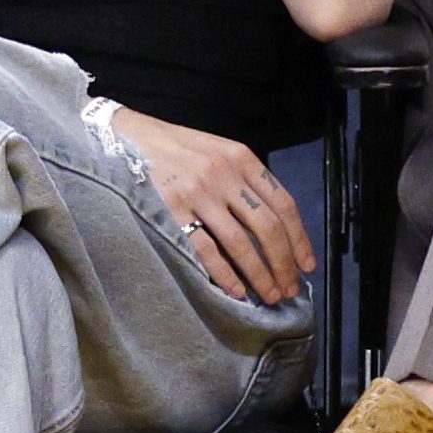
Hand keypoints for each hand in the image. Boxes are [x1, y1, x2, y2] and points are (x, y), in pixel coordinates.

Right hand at [111, 110, 316, 302]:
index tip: (307, 265)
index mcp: (241, 158)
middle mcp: (223, 173)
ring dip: (260, 275)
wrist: (125, 137)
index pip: (284, 203)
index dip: (300, 239)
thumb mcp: (218, 152)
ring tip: (269, 295)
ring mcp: (197, 193)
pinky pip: (206, 250)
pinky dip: (225, 274)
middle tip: (290, 289)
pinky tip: (236, 290)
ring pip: (241, 244)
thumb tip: (276, 226)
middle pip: (267, 227)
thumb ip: (245, 180)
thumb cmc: (176, 150)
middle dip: (284, 264)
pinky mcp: (171, 211)